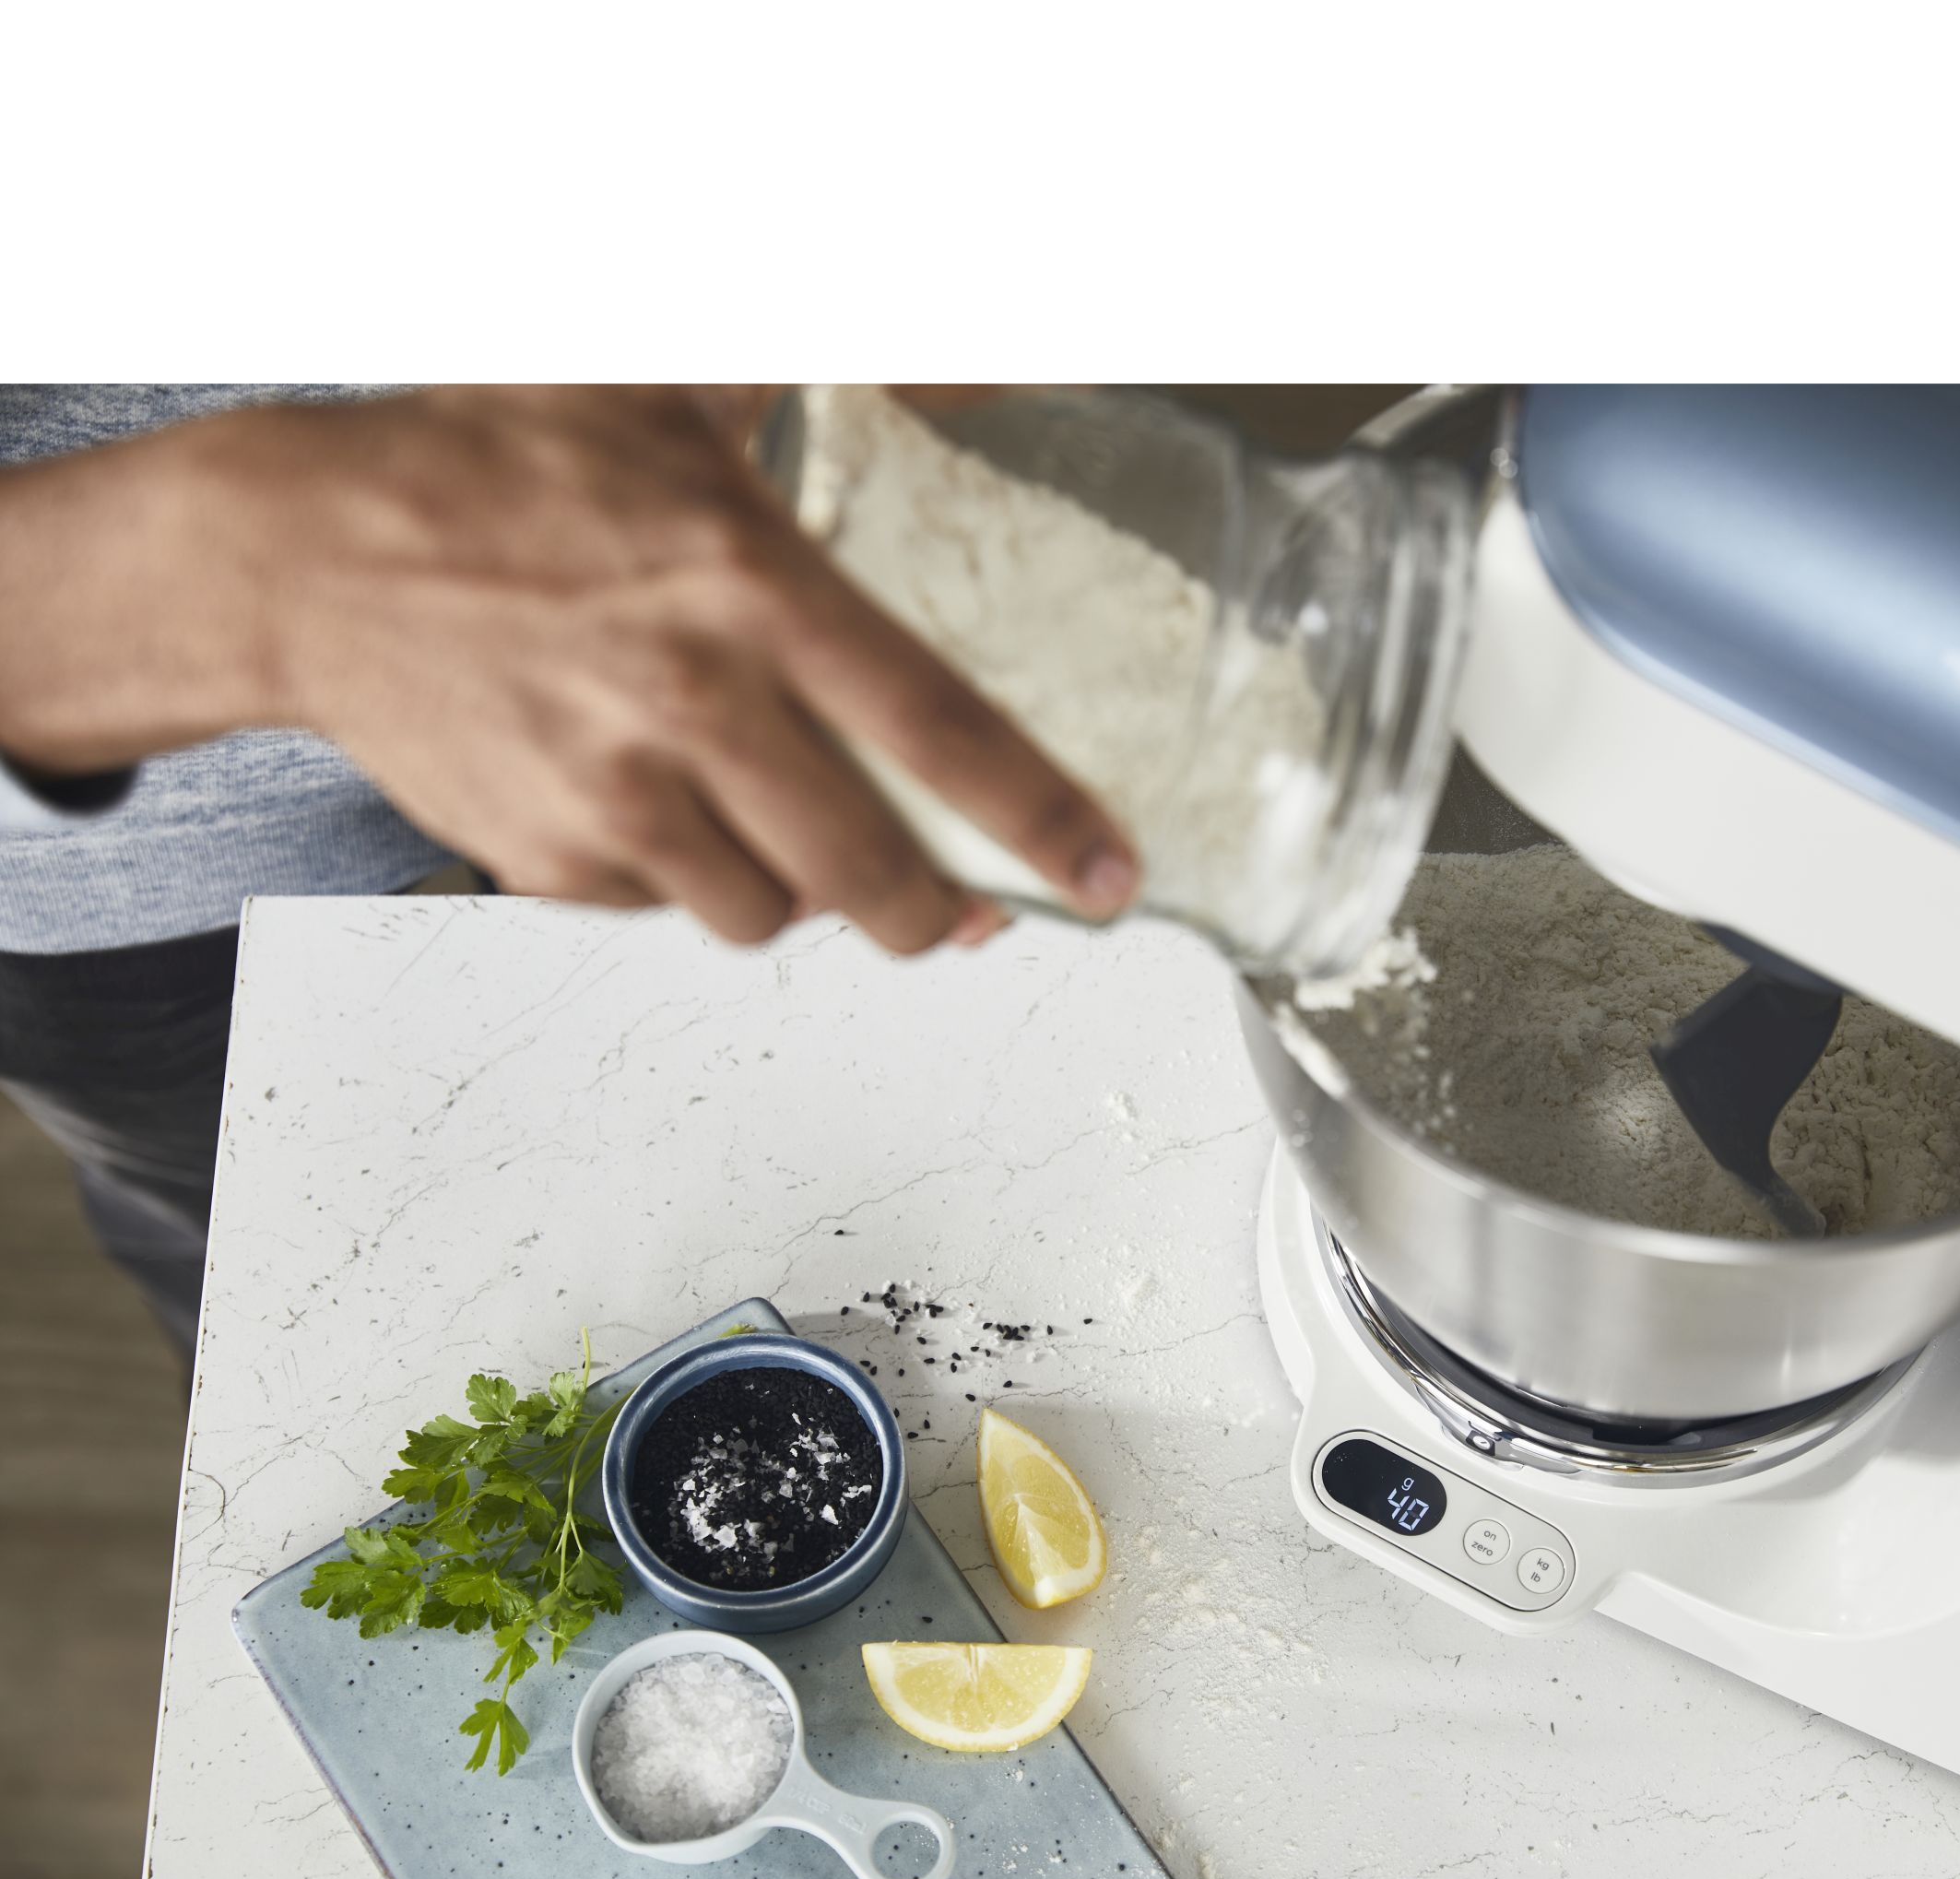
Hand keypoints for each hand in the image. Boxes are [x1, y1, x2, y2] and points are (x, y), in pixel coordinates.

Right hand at [0, 386, 1139, 951]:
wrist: (307, 554)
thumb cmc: (498, 464)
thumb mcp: (671, 386)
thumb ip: (831, 367)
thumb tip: (990, 340)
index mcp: (749, 586)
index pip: (938, 727)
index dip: (1039, 818)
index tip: (1108, 879)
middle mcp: (692, 703)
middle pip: (869, 874)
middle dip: (932, 914)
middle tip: (953, 912)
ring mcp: (613, 796)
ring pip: (766, 913)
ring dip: (791, 891)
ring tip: (768, 826)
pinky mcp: (549, 859)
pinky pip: (661, 911)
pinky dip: (676, 879)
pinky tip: (648, 805)